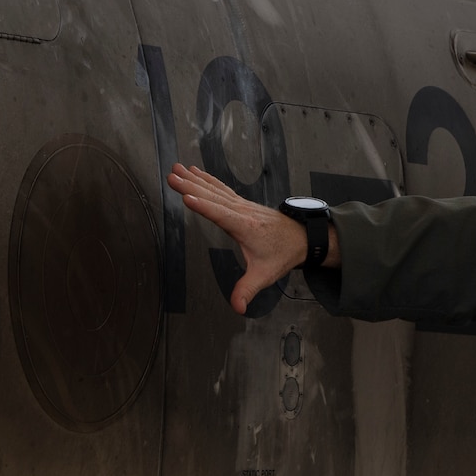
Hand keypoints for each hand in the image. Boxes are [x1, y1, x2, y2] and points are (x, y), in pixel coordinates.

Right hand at [167, 164, 339, 314]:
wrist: (303, 238)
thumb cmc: (283, 254)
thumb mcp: (265, 274)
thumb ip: (248, 290)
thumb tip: (237, 307)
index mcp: (246, 227)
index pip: (222, 215)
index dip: (204, 207)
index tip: (186, 196)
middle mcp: (243, 212)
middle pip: (214, 197)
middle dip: (192, 186)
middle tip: (172, 176)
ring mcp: (242, 205)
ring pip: (216, 190)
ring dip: (195, 179)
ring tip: (176, 168)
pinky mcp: (242, 204)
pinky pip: (221, 189)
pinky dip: (207, 179)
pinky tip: (195, 172)